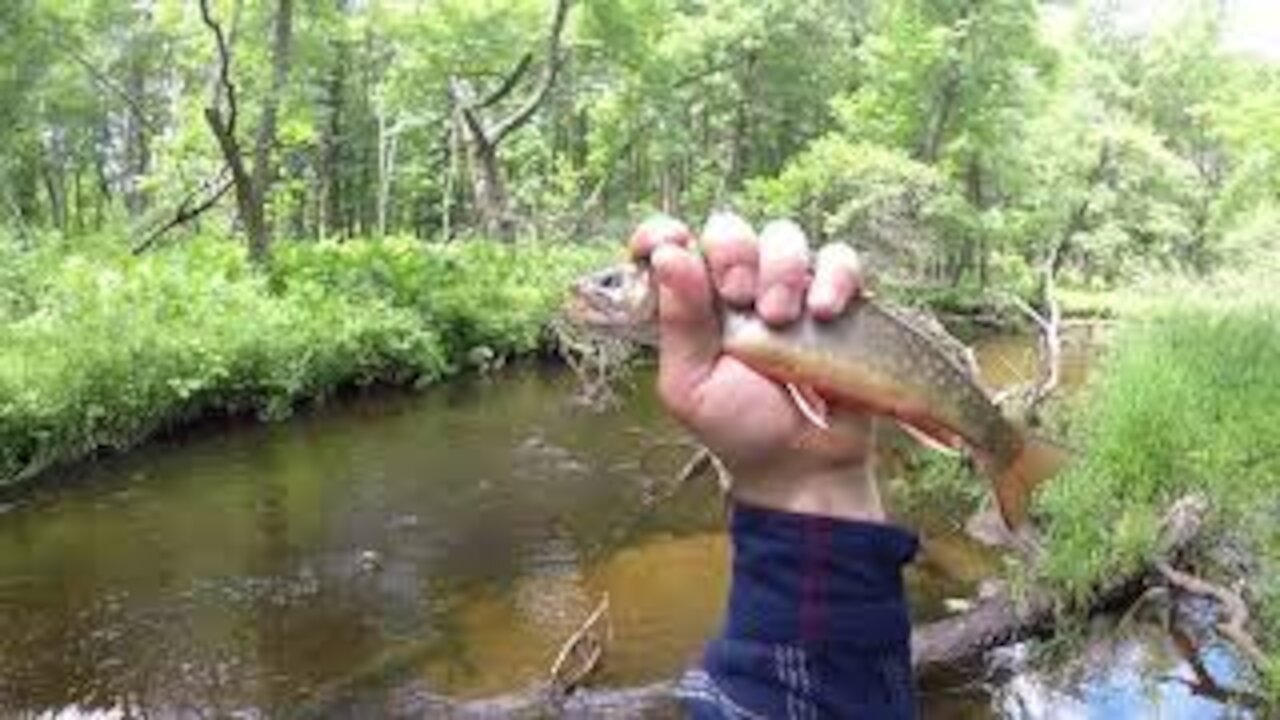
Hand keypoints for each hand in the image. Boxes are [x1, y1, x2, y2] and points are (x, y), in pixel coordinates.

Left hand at [630, 212, 885, 521]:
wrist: (805, 467)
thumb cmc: (741, 430)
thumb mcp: (692, 386)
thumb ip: (678, 323)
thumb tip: (669, 254)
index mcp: (692, 305)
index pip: (669, 245)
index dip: (663, 233)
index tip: (673, 242)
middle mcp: (737, 289)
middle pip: (730, 229)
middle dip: (734, 254)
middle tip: (741, 298)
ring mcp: (789, 290)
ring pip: (784, 237)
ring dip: (782, 268)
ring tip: (783, 319)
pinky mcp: (837, 299)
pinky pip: (840, 259)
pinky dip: (834, 275)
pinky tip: (825, 311)